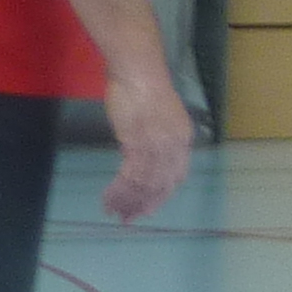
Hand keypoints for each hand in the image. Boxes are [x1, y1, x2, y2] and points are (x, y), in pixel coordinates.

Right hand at [102, 68, 191, 223]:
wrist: (138, 72)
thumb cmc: (144, 89)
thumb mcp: (158, 118)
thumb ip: (152, 140)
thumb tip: (136, 158)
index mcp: (183, 139)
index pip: (176, 176)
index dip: (162, 195)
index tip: (149, 207)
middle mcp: (174, 146)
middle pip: (160, 185)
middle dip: (143, 204)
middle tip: (128, 218)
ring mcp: (157, 146)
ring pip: (143, 184)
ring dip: (127, 201)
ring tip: (113, 212)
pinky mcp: (137, 144)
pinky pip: (129, 176)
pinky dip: (118, 191)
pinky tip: (108, 199)